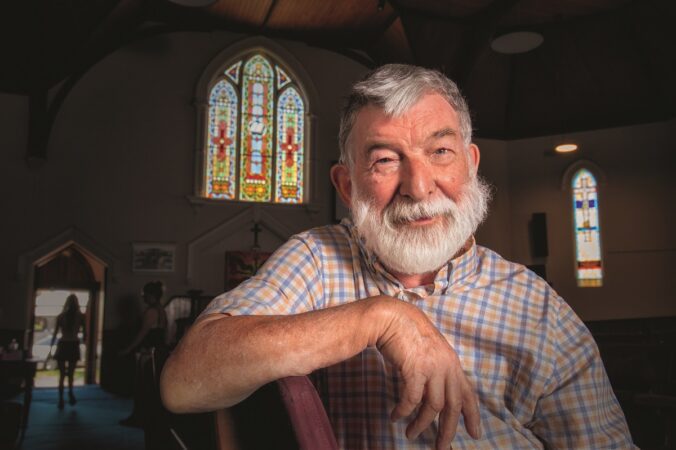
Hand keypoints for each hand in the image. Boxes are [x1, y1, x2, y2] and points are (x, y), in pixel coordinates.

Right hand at [375, 297, 480, 448]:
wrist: (392, 317)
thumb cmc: (407, 331)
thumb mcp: (430, 350)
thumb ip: (437, 368)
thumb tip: (436, 391)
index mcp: (452, 362)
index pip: (468, 393)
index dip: (472, 415)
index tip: (475, 434)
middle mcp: (447, 366)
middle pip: (453, 406)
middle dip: (448, 430)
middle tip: (440, 447)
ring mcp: (432, 368)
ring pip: (433, 406)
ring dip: (421, 424)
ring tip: (411, 434)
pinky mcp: (415, 369)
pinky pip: (412, 399)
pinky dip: (404, 411)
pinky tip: (396, 416)